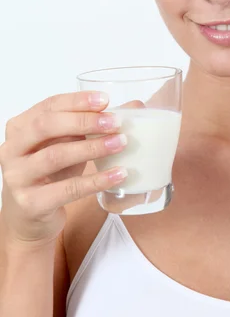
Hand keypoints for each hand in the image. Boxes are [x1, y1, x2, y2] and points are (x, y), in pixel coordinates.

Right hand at [0, 91, 130, 246]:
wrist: (28, 216)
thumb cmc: (49, 173)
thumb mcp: (62, 144)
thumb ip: (83, 127)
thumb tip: (130, 109)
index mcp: (19, 128)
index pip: (49, 106)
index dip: (77, 101)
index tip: (105, 100)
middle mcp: (12, 150)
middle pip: (47, 126)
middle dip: (84, 121)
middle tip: (114, 122)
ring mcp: (18, 177)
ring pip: (56, 156)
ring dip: (92, 148)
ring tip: (120, 143)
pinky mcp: (30, 203)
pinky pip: (67, 189)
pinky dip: (95, 181)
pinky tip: (118, 175)